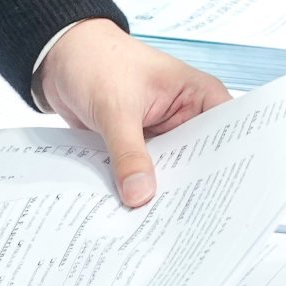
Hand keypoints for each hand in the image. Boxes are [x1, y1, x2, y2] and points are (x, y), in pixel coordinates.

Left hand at [31, 19, 228, 206]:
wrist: (58, 59)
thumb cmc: (97, 60)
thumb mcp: (116, 108)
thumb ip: (128, 152)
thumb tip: (139, 195)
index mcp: (199, 96)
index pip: (227, 136)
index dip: (226, 167)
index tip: (219, 200)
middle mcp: (187, 118)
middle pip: (199, 162)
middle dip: (188, 189)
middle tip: (184, 224)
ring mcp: (163, 134)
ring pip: (169, 172)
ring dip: (159, 192)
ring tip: (156, 226)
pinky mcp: (139, 146)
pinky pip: (142, 174)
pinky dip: (135, 188)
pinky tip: (130, 213)